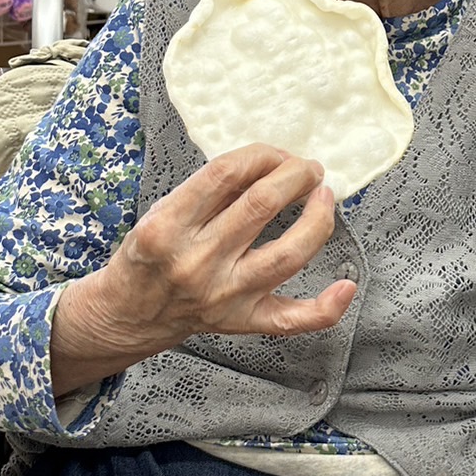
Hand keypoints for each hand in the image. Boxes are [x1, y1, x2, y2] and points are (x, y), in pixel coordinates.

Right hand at [51, 144, 354, 395]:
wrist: (128, 313)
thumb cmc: (150, 252)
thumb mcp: (162, 210)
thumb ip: (210, 189)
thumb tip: (271, 162)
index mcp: (167, 226)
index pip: (226, 173)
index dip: (262, 155)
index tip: (278, 153)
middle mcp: (196, 261)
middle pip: (261, 206)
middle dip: (295, 177)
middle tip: (308, 169)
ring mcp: (222, 295)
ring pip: (286, 255)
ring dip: (317, 220)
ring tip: (325, 197)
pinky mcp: (241, 322)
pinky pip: (291, 320)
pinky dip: (325, 307)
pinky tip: (347, 285)